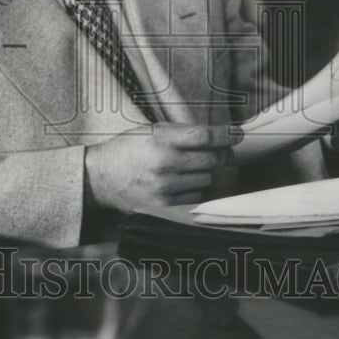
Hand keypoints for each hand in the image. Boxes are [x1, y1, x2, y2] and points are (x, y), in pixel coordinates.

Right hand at [84, 123, 241, 211]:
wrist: (100, 177)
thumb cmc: (127, 150)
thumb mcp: (150, 130)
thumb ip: (180, 132)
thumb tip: (216, 135)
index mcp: (161, 139)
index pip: (205, 136)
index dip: (227, 135)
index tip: (238, 134)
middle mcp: (165, 164)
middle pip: (212, 159)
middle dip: (220, 155)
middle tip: (219, 153)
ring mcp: (165, 188)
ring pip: (206, 180)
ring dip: (202, 174)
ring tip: (182, 170)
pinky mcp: (164, 207)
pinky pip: (195, 198)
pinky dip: (192, 191)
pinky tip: (177, 185)